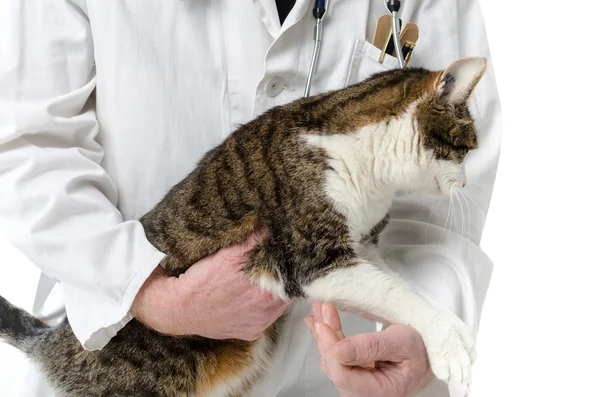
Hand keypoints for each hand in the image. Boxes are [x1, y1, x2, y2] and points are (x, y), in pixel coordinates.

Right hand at [131, 231, 288, 339]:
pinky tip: (252, 297)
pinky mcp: (250, 332)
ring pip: (278, 305)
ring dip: (274, 293)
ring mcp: (259, 324)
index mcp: (266, 293)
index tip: (286, 258)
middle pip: (287, 292)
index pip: (292, 278)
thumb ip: (252, 242)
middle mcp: (266, 312)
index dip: (290, 267)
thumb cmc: (202, 282)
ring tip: (264, 281)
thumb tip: (268, 230)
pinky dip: (263, 307)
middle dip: (282, 279)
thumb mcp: (227, 256)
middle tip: (275, 267)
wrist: (178, 309)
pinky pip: (265, 318)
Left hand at [305, 302, 433, 396]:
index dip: (331, 349)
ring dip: (324, 334)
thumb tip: (341, 350)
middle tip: (320, 310)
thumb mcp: (402, 341)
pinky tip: (321, 322)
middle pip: (335, 367)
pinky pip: (337, 356)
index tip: (323, 324)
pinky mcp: (355, 372)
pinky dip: (329, 336)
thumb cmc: (422, 349)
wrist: (430, 352)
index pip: (344, 375)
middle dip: (325, 336)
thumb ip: (372, 346)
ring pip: (332, 360)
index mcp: (381, 391)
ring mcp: (359, 384)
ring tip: (320, 310)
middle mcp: (367, 392)